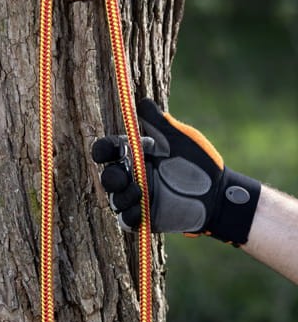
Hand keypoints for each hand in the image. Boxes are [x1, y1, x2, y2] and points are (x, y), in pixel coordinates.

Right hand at [92, 99, 260, 244]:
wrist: (218, 196)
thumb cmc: (201, 163)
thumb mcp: (180, 138)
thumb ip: (159, 122)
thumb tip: (140, 101)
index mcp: (139, 153)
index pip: (110, 150)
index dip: (102, 150)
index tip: (103, 153)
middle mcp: (135, 175)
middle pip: (108, 176)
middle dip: (111, 177)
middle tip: (124, 176)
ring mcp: (139, 198)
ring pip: (114, 199)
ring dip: (122, 196)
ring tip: (141, 192)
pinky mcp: (145, 218)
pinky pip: (126, 220)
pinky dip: (130, 215)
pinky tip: (142, 210)